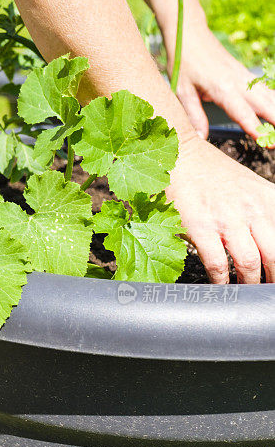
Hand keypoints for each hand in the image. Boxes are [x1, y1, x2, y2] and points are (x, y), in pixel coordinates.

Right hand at [167, 136, 274, 283]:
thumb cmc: (211, 173)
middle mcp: (251, 209)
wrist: (180, 155)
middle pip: (274, 254)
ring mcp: (227, 219)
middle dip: (272, 276)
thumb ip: (264, 210)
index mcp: (267, 199)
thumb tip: (268, 239)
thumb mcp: (250, 186)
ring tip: (245, 290)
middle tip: (268, 289)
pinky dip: (221, 280)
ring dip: (249, 283)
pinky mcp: (201, 227)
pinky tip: (220, 285)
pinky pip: (217, 264)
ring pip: (249, 263)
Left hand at [168, 23, 274, 142]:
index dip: (254, 127)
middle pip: (264, 104)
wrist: (189, 32)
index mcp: (222, 87)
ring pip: (269, 96)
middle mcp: (237, 81)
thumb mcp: (182, 90)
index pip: (242, 112)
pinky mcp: (244, 73)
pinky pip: (265, 88)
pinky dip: (274, 99)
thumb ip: (193, 115)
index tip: (264, 141)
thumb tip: (200, 138)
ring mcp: (243, 75)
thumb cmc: (183, 62)